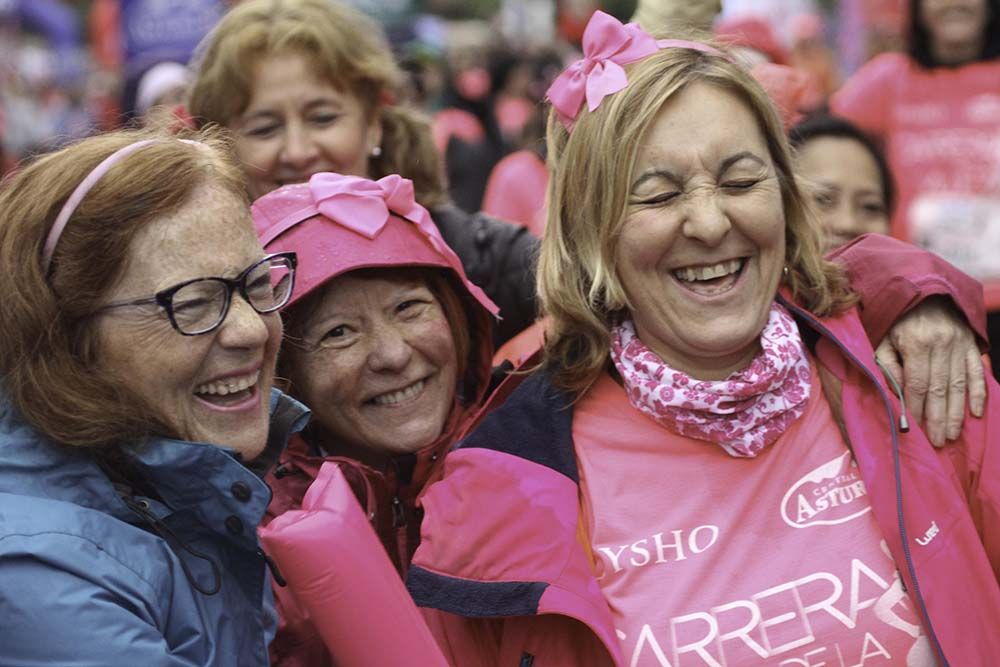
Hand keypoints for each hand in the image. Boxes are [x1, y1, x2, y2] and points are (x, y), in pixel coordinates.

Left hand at [875, 297, 985, 446]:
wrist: (927, 290)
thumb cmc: (899, 320)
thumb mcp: (884, 338)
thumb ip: (886, 364)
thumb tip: (892, 393)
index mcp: (916, 342)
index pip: (917, 384)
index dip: (916, 408)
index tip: (914, 429)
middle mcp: (942, 344)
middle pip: (940, 389)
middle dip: (938, 418)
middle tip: (937, 442)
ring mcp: (960, 344)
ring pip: (959, 385)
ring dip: (957, 413)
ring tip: (952, 435)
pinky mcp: (972, 344)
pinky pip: (977, 373)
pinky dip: (979, 394)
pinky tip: (977, 413)